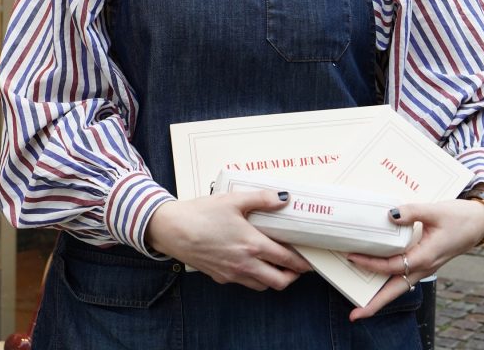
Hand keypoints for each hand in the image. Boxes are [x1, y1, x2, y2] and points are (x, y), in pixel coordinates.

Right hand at [145, 190, 311, 290]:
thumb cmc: (202, 213)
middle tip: (299, 266)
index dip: (302, 261)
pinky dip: (255, 278)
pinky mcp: (220, 277)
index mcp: (252, 245)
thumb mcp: (234, 200)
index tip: (310, 259)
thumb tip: (283, 197)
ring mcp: (232, 274)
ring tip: (278, 265)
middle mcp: (245, 264)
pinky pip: (244, 283)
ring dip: (274, 278)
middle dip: (293, 276)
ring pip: (262, 286)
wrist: (173, 230)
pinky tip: (252, 263)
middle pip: (279, 281)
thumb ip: (261, 198)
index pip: (286, 259)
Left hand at [346, 198, 483, 320]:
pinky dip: (389, 281)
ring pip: (399, 287)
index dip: (371, 263)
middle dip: (375, 304)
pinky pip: (404, 276)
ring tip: (361, 305)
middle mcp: (424, 267)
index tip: (352, 257)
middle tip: (354, 316)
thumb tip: (390, 214)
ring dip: (381, 297)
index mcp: (426, 256)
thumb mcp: (435, 210)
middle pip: (395, 291)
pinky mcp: (424, 262)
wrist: (478, 223)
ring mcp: (424, 267)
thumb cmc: (459, 217)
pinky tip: (377, 277)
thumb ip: (412, 212)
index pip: (392, 265)